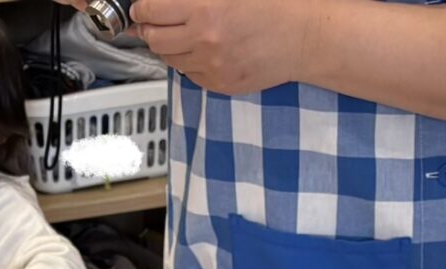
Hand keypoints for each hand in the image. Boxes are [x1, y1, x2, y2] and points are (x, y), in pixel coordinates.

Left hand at [131, 0, 309, 93]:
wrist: (303, 37)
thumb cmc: (275, 5)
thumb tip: (162, 0)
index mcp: (205, 8)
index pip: (151, 10)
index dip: (142, 8)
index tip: (142, 7)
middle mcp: (204, 38)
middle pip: (154, 38)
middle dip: (149, 28)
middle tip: (152, 21)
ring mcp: (210, 65)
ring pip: (169, 58)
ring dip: (168, 46)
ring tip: (181, 34)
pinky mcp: (218, 83)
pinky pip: (189, 74)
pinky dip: (189, 61)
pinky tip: (202, 49)